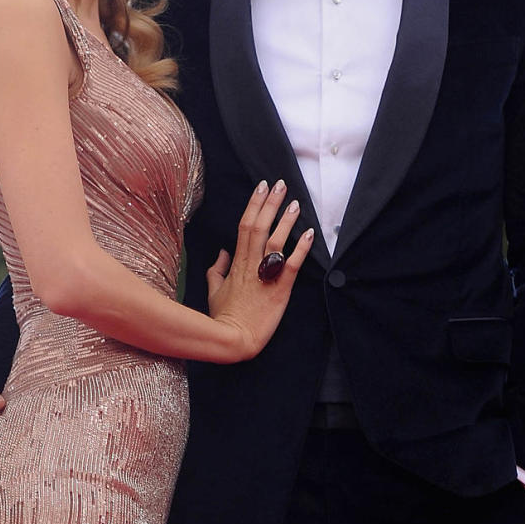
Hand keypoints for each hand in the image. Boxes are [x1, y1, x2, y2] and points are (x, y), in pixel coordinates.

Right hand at [205, 179, 313, 362]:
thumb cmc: (224, 316)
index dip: (254, 204)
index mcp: (236, 262)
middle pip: (259, 226)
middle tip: (280, 184)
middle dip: (270, 203)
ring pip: (275, 240)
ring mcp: (265, 276)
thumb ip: (217, 269)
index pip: (244, 226)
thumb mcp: (214, 290)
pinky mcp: (280, 289)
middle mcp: (250, 264)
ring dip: (286, 220)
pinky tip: (309, 233)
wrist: (234, 339)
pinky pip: (292, 264)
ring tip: (295, 203)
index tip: (262, 187)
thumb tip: (222, 252)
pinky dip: (301, 247)